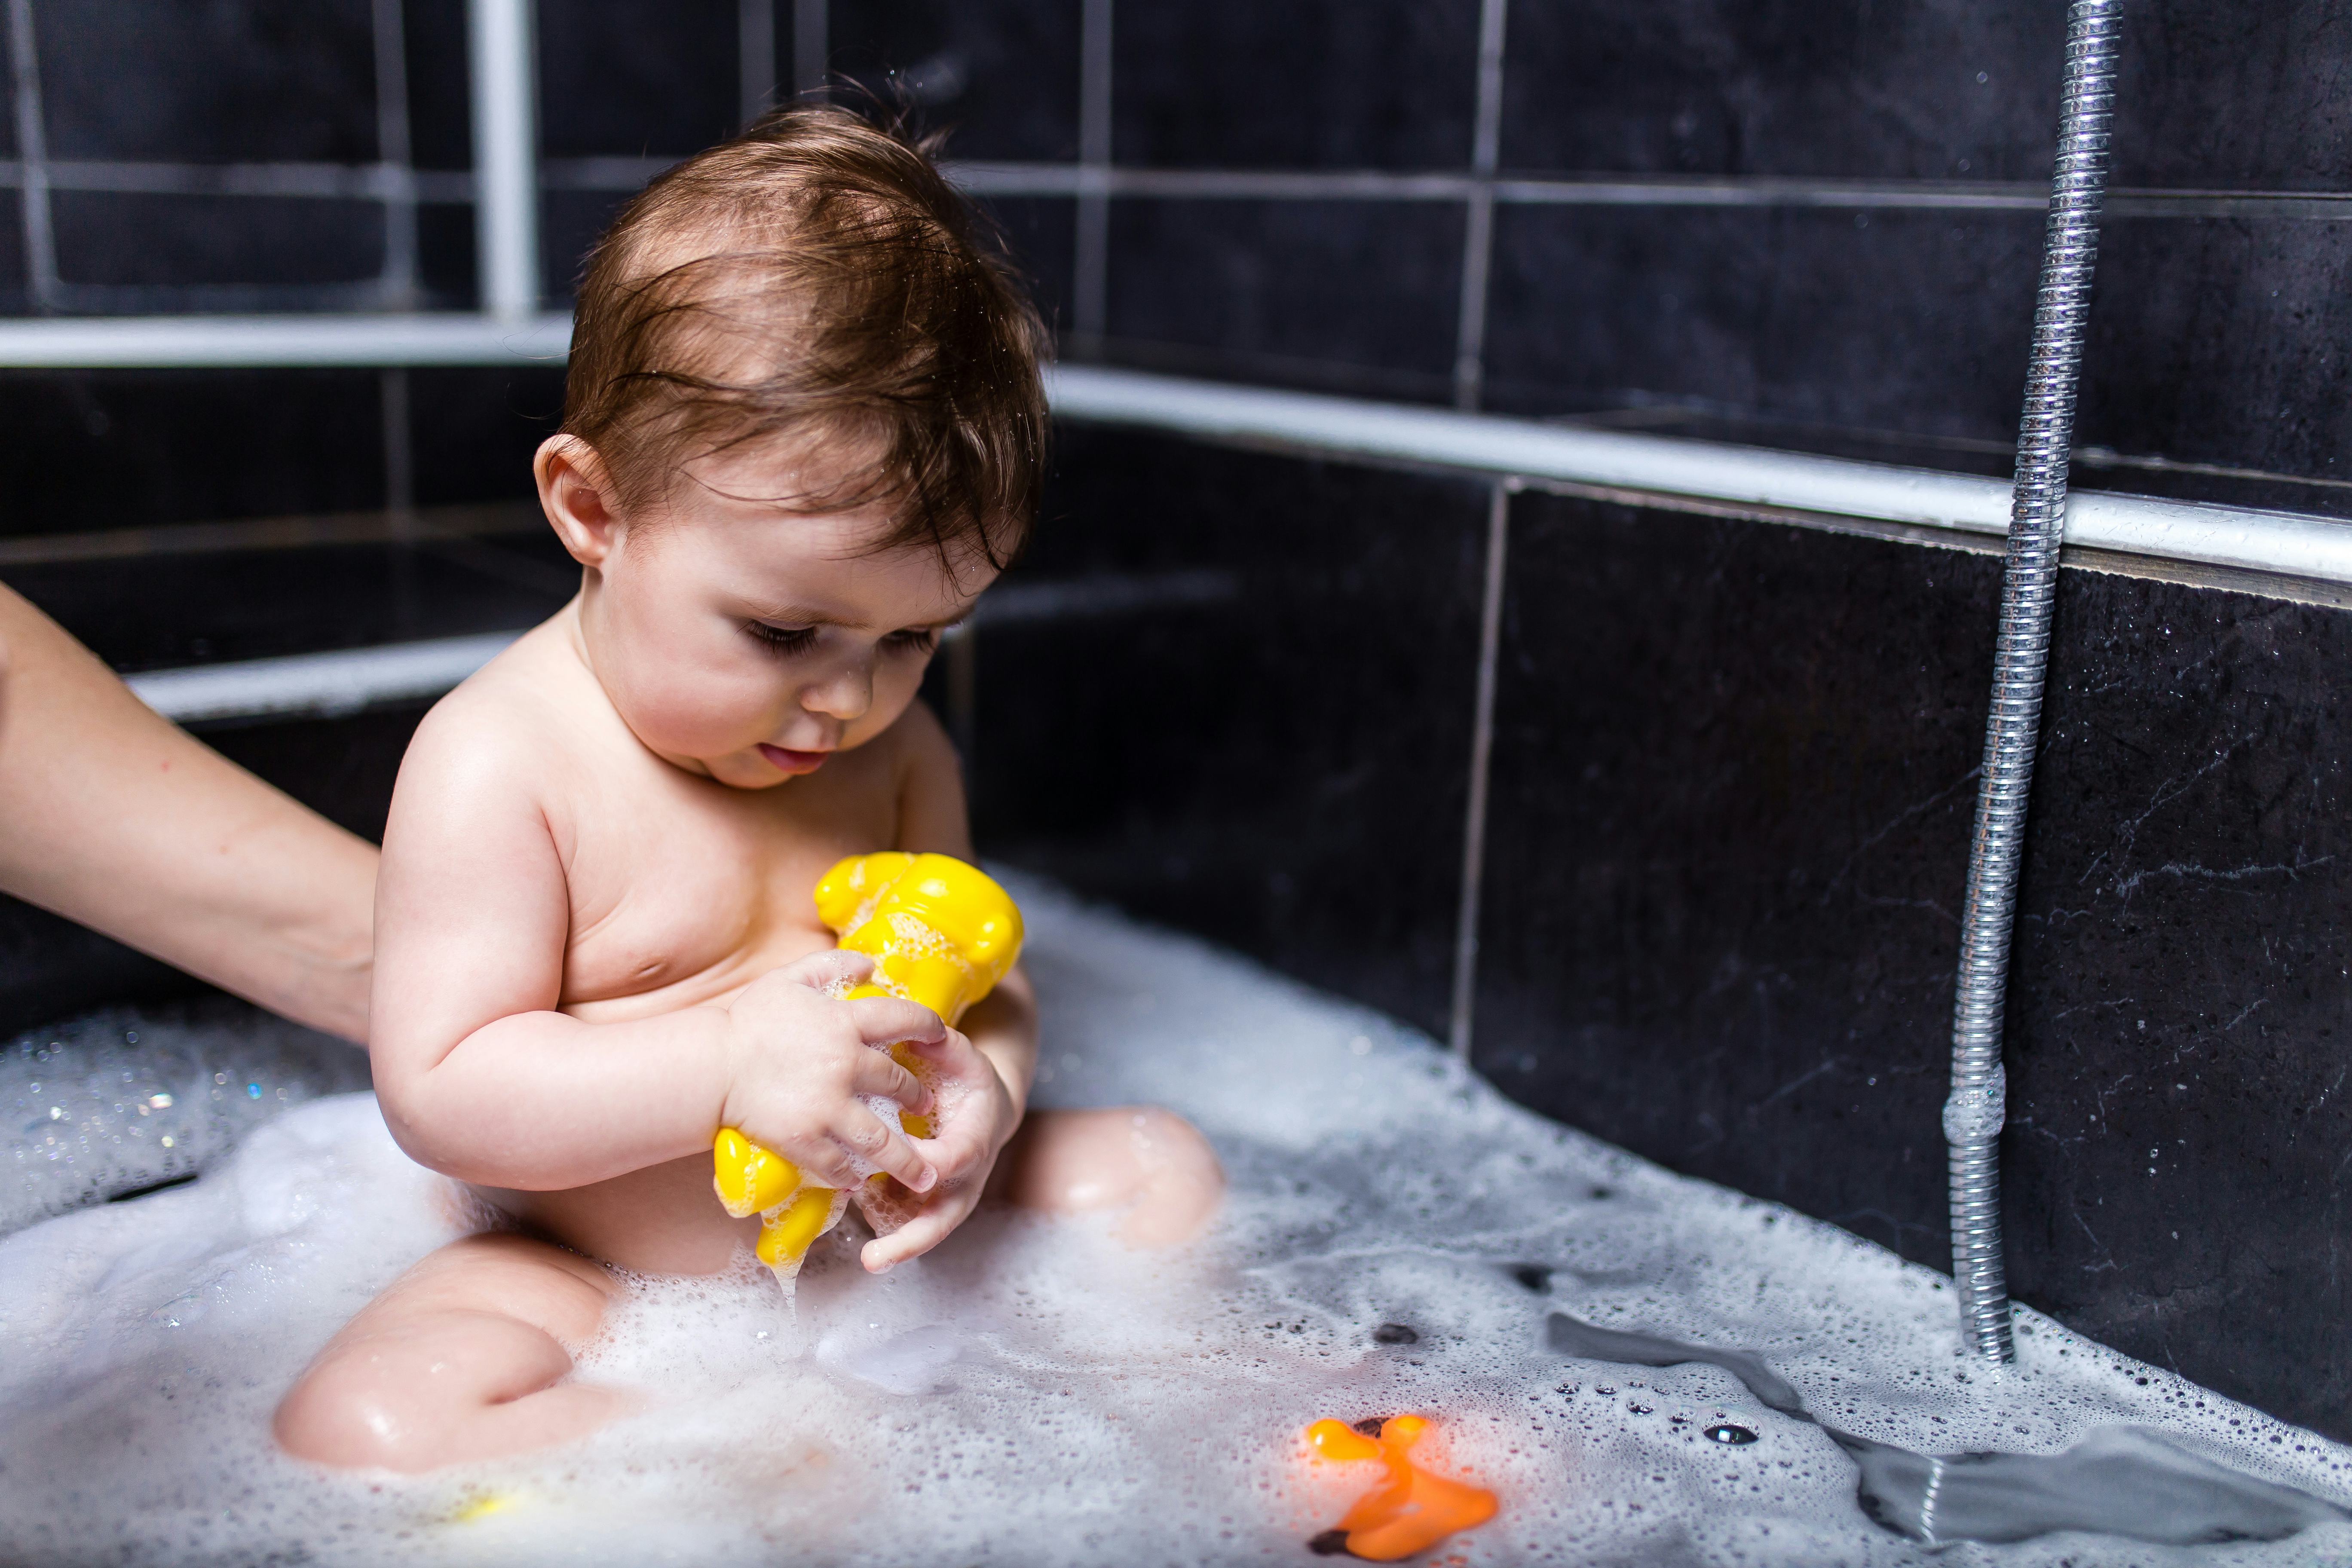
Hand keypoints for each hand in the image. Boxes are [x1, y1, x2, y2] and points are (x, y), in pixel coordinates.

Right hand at [716, 950, 944, 1194]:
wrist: (710, 1065)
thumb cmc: (748, 1021)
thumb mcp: (789, 979)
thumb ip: (832, 965)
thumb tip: (871, 965)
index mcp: (845, 1023)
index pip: (903, 1019)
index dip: (929, 1025)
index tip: (942, 1035)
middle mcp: (846, 1065)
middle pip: (899, 1083)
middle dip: (918, 1096)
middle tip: (926, 1104)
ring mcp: (828, 1107)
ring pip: (882, 1139)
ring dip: (906, 1159)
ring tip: (924, 1173)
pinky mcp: (806, 1139)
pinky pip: (840, 1164)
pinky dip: (851, 1175)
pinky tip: (860, 1182)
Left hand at [857, 1023, 1020, 1270]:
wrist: (983, 1110)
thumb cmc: (965, 1081)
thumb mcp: (961, 1056)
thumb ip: (943, 1044)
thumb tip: (919, 1031)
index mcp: (974, 1138)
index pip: (953, 1158)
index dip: (928, 1161)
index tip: (902, 1159)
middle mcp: (963, 1176)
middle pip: (944, 1216)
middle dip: (912, 1238)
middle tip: (875, 1257)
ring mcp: (947, 1195)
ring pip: (927, 1228)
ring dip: (899, 1246)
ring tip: (870, 1260)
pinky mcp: (927, 1201)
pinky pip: (908, 1221)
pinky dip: (888, 1232)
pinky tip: (860, 1237)